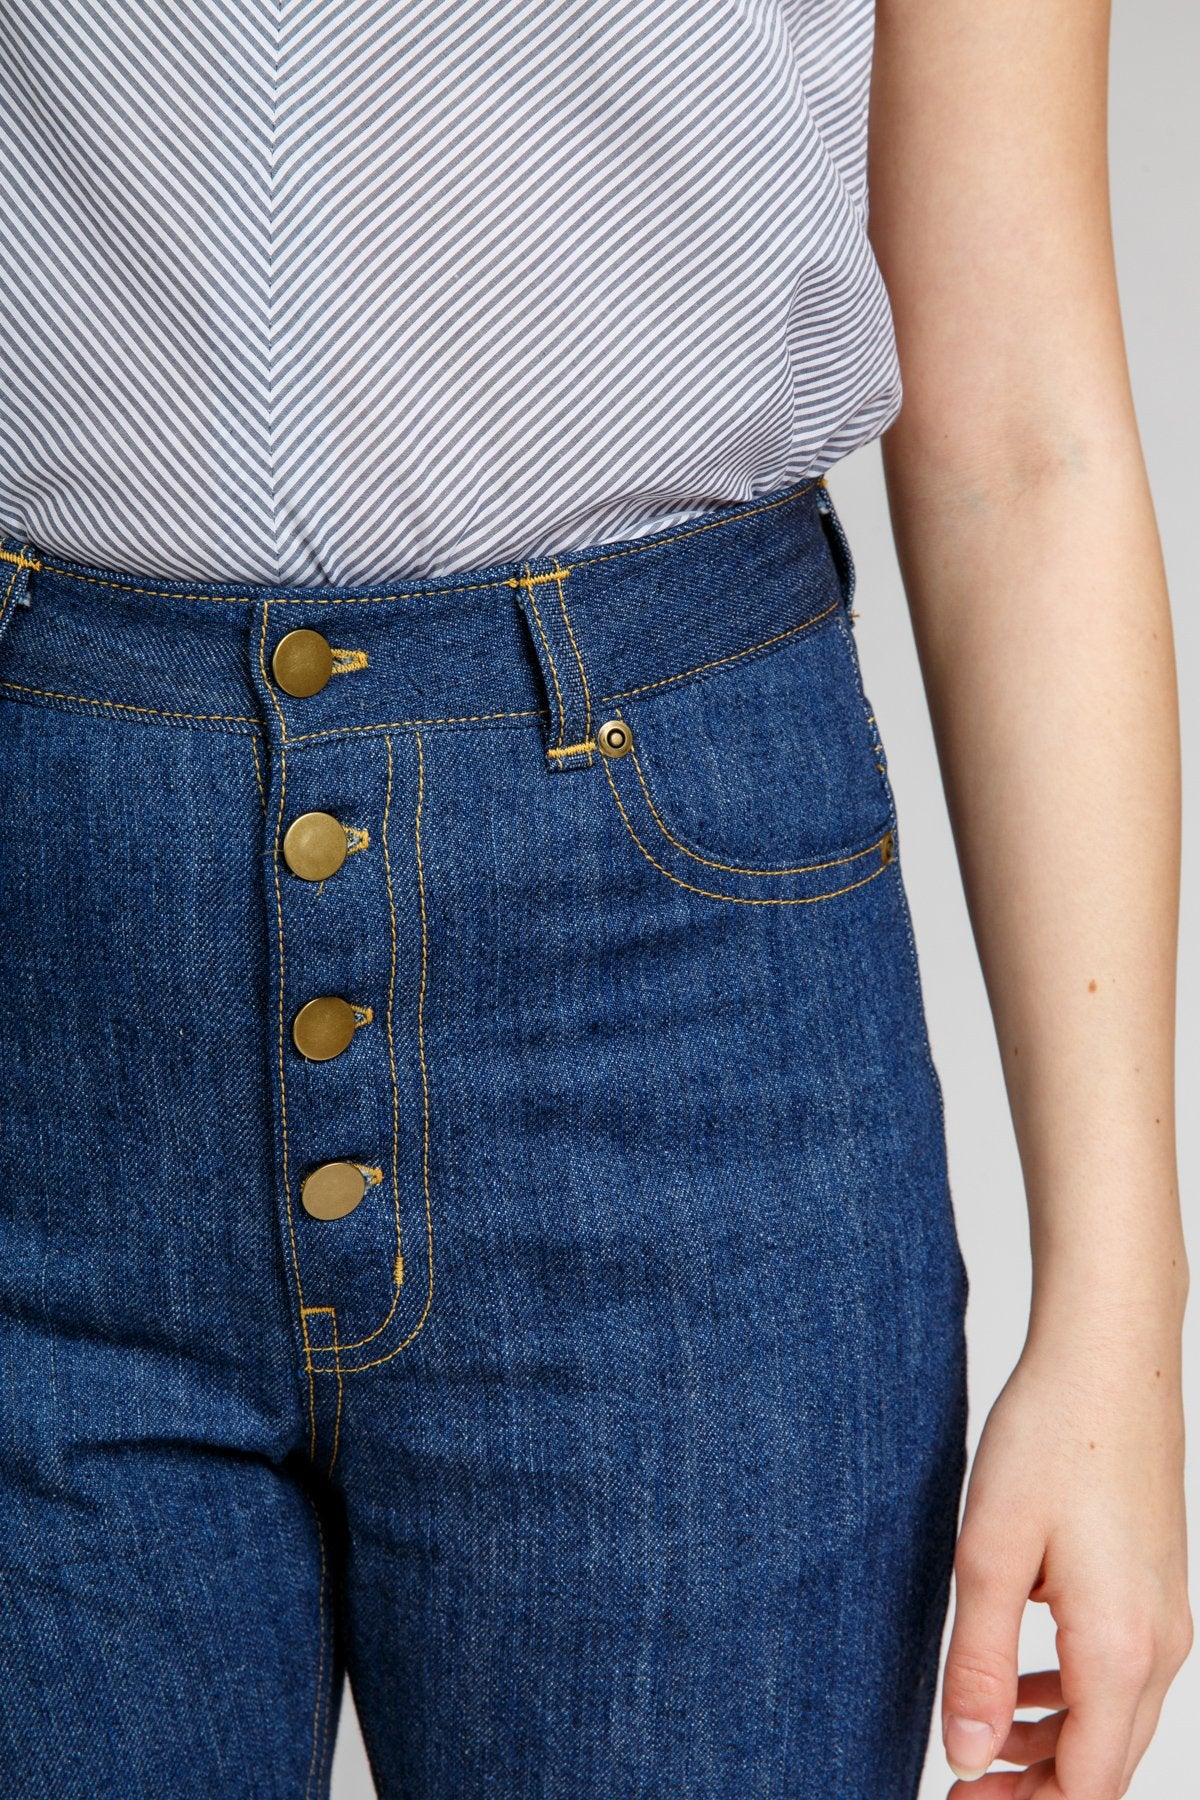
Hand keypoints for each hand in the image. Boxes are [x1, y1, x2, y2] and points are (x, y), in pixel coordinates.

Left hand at [939, 1324, 1191, 1796]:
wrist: (1110, 1356)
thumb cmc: (1050, 1437)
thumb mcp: (990, 1552)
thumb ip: (979, 1664)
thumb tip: (967, 1757)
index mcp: (1119, 1650)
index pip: (1088, 1788)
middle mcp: (1159, 1645)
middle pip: (1107, 1767)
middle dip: (1035, 1792)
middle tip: (960, 1785)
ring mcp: (1166, 1615)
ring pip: (1116, 1722)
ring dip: (1052, 1746)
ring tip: (981, 1735)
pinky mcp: (1157, 1585)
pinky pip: (1123, 1674)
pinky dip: (1072, 1696)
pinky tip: (1022, 1674)